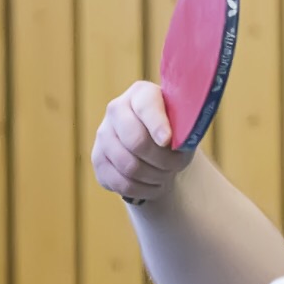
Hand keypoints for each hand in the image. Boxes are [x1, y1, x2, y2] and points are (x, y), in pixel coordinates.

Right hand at [90, 81, 192, 202]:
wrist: (157, 145)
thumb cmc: (175, 131)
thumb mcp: (185, 125)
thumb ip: (183, 128)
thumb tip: (168, 142)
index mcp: (141, 94)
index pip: (146, 107)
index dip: (157, 125)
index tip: (167, 141)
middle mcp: (116, 110)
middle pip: (136, 141)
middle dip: (163, 160)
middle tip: (177, 165)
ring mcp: (103, 134)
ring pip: (130, 166)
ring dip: (156, 176)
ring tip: (167, 174)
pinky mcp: (98, 160)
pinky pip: (122, 184)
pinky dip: (144, 190)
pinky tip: (155, 186)